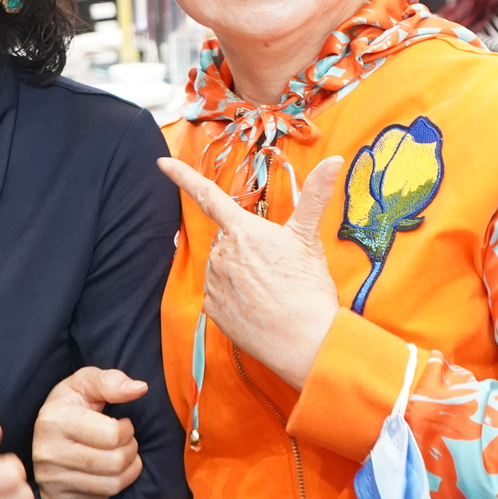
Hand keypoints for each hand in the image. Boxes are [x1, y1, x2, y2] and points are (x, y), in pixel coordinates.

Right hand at [33, 367, 147, 498]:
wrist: (45, 430)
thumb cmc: (71, 403)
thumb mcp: (86, 382)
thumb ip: (112, 381)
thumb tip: (140, 388)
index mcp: (55, 419)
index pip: (112, 435)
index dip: (127, 429)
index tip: (122, 423)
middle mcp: (48, 451)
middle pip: (114, 463)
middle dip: (130, 450)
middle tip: (125, 441)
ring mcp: (50, 478)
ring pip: (112, 485)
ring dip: (127, 469)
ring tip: (120, 454)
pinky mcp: (56, 497)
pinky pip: (101, 498)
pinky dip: (113, 484)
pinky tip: (107, 470)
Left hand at [157, 154, 344, 390]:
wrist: (304, 341)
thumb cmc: (308, 288)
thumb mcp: (309, 237)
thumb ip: (316, 195)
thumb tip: (335, 157)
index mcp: (243, 231)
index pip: (208, 196)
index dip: (183, 177)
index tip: (162, 162)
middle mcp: (222, 254)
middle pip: (227, 241)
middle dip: (244, 249)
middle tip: (275, 268)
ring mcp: (215, 284)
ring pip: (222, 268)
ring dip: (239, 274)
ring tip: (269, 291)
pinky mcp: (213, 311)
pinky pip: (219, 296)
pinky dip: (234, 298)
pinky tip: (257, 307)